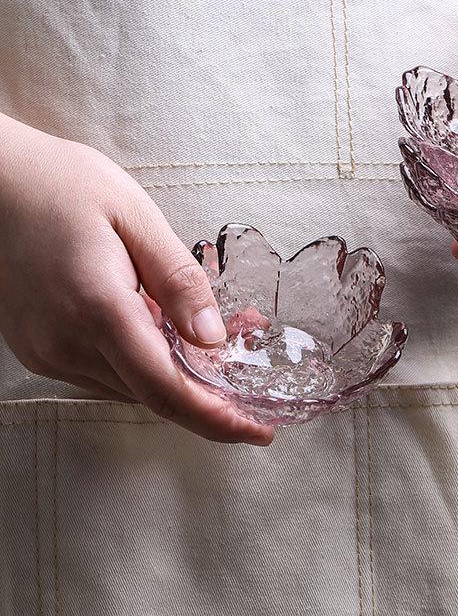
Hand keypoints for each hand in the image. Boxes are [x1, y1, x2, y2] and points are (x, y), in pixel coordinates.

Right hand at [0, 114, 272, 444]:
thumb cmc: (61, 185)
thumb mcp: (136, 217)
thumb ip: (179, 282)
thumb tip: (214, 338)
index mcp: (97, 309)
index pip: (166, 389)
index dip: (217, 417)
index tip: (259, 430)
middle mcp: (66, 344)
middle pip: (154, 395)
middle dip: (212, 392)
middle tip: (252, 367)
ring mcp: (48, 351)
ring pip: (133, 388)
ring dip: (182, 376)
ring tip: (224, 339)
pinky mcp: (42, 348)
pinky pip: (108, 373)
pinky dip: (149, 364)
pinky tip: (172, 334)